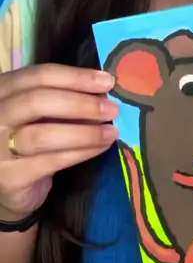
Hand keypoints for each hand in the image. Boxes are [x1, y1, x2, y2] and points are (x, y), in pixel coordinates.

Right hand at [0, 64, 118, 220]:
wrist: (6, 186)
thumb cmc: (26, 138)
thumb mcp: (37, 113)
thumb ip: (62, 99)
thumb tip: (102, 93)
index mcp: (3, 90)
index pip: (39, 76)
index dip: (76, 77)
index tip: (107, 81)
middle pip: (37, 101)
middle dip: (81, 104)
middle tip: (112, 109)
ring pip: (43, 135)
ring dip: (85, 132)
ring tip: (111, 132)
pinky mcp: (9, 177)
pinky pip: (51, 161)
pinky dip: (80, 152)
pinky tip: (100, 148)